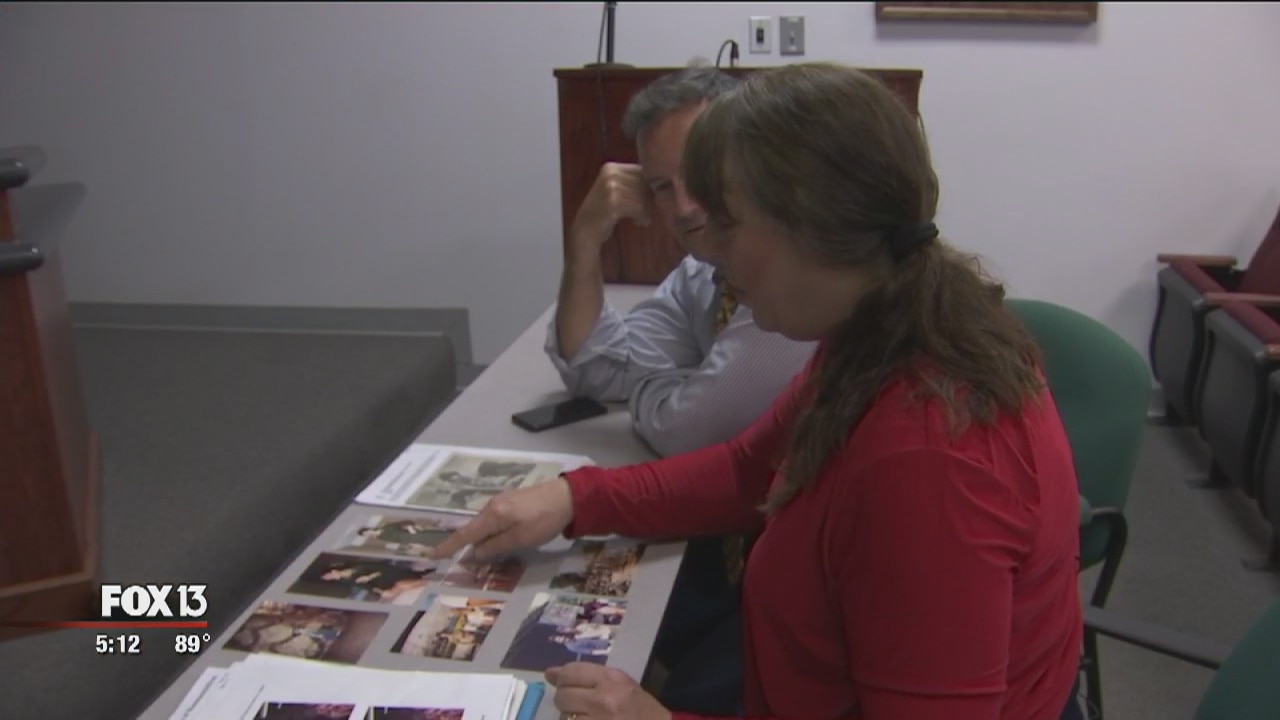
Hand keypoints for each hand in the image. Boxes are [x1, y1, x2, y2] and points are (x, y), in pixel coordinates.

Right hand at [430, 477, 573, 560]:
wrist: (568, 497)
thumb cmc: (543, 520)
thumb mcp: (520, 539)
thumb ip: (496, 546)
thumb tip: (475, 553)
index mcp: (492, 515)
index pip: (465, 534)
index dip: (449, 546)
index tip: (433, 555)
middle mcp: (492, 505)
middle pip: (473, 527)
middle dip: (463, 542)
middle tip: (453, 556)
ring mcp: (503, 500)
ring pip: (484, 523)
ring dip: (479, 536)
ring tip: (475, 551)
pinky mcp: (513, 500)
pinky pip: (494, 518)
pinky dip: (490, 529)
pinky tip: (495, 536)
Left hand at [546, 663, 671, 719]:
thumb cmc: (640, 708)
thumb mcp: (620, 683)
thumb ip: (587, 676)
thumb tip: (550, 674)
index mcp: (612, 680)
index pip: (571, 673)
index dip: (561, 678)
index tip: (560, 682)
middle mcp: (603, 700)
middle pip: (563, 697)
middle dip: (565, 700)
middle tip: (577, 704)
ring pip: (564, 718)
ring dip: (570, 718)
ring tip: (587, 718)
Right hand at [569, 163, 651, 255]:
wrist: (585, 230)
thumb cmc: (605, 211)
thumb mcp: (616, 190)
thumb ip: (634, 182)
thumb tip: (664, 179)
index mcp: (611, 167)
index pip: (642, 170)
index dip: (651, 185)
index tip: (649, 199)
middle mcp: (610, 174)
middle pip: (644, 183)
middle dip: (649, 199)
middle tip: (646, 212)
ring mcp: (610, 188)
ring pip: (644, 196)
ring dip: (647, 210)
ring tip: (642, 218)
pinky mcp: (613, 203)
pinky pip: (639, 207)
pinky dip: (642, 216)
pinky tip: (638, 222)